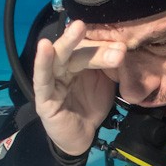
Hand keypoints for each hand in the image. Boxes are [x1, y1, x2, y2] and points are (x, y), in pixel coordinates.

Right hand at [32, 20, 125, 155]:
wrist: (83, 137)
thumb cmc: (91, 106)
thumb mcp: (105, 83)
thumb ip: (111, 66)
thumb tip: (123, 46)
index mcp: (78, 60)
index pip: (91, 47)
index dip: (106, 45)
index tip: (123, 46)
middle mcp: (64, 66)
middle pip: (78, 50)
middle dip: (94, 44)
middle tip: (112, 38)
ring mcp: (52, 80)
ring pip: (61, 59)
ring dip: (69, 43)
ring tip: (78, 28)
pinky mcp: (43, 96)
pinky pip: (42, 78)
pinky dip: (42, 61)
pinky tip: (45, 46)